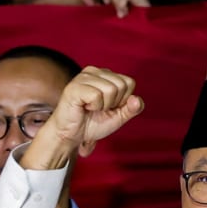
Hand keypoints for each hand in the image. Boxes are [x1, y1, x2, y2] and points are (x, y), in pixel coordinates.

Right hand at [20, 66, 143, 169]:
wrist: (70, 136)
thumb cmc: (91, 124)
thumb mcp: (118, 117)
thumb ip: (132, 109)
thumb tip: (136, 100)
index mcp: (105, 75)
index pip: (129, 82)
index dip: (122, 101)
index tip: (107, 108)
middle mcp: (94, 71)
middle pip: (121, 85)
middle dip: (113, 103)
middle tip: (97, 109)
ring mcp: (83, 77)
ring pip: (110, 89)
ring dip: (102, 106)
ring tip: (90, 108)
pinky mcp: (74, 87)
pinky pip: (97, 96)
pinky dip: (93, 107)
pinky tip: (83, 107)